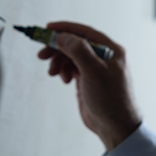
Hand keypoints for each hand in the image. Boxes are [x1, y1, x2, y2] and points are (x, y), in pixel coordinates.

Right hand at [37, 22, 140, 151]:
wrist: (114, 126)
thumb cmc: (110, 99)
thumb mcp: (93, 71)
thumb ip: (78, 50)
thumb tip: (63, 36)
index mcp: (111, 49)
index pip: (84, 32)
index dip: (65, 29)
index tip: (47, 29)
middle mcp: (104, 56)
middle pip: (75, 44)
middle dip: (57, 48)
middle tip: (41, 54)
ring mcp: (95, 68)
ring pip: (71, 56)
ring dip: (58, 61)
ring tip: (52, 72)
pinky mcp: (88, 79)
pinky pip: (71, 68)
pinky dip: (63, 71)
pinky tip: (63, 80)